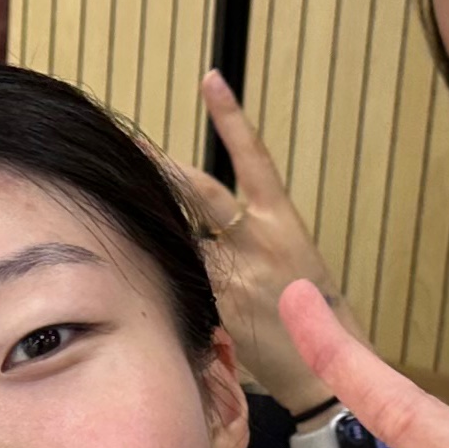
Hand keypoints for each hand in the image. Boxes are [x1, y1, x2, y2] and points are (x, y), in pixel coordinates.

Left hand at [161, 74, 357, 410]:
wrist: (328, 368)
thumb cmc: (309, 312)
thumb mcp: (291, 261)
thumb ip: (245, 239)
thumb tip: (197, 225)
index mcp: (282, 219)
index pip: (253, 156)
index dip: (231, 116)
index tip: (210, 79)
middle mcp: (258, 239)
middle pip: (200, 192)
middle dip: (162, 167)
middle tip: (129, 141)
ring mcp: (237, 274)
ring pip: (183, 240)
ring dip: (155, 234)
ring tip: (120, 211)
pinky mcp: (220, 307)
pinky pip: (183, 284)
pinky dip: (164, 283)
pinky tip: (141, 287)